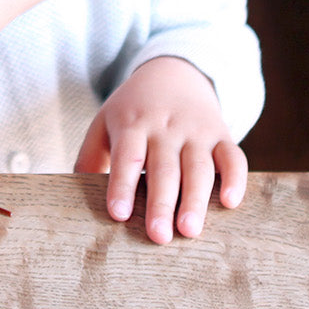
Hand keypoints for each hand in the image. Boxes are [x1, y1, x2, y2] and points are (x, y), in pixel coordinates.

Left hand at [75, 57, 246, 244]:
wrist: (174, 71)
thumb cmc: (132, 109)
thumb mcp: (104, 122)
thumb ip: (89, 157)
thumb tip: (72, 198)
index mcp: (132, 124)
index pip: (127, 156)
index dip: (123, 185)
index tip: (119, 214)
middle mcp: (166, 127)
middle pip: (164, 168)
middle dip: (161, 203)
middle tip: (159, 236)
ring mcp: (197, 131)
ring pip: (199, 167)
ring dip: (196, 199)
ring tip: (189, 230)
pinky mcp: (222, 134)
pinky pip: (234, 157)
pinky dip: (235, 179)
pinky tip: (230, 203)